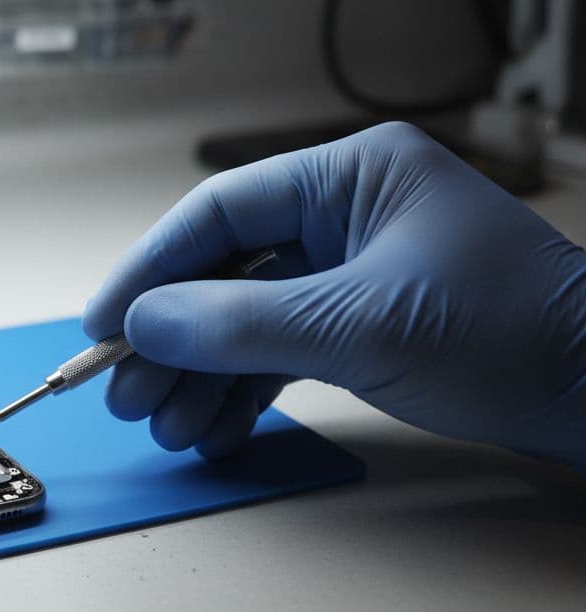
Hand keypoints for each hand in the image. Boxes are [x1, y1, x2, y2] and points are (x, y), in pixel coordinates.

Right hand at [82, 122, 585, 467]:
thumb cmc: (512, 335)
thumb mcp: (361, 326)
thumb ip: (241, 323)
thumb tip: (143, 324)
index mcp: (353, 178)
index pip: (220, 212)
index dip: (150, 270)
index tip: (103, 324)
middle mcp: (349, 215)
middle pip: (225, 270)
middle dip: (173, 338)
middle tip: (126, 393)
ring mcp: (357, 272)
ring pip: (248, 318)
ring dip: (202, 375)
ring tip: (167, 427)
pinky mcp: (367, 324)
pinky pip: (282, 350)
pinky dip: (245, 390)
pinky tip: (214, 428)